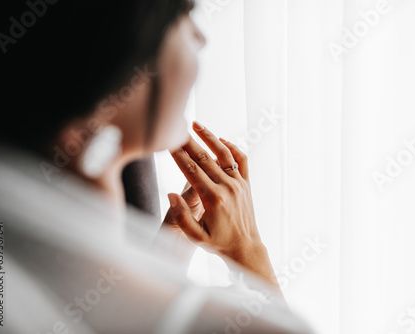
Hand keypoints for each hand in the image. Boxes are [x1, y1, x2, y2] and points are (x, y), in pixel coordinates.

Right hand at [168, 121, 278, 288]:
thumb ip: (182, 216)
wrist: (245, 247)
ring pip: (223, 154)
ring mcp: (239, 184)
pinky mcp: (246, 184)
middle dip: (188, 141)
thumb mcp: (196, 237)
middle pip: (204, 158)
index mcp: (213, 199)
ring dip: (210, 137)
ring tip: (196, 125)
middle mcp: (227, 187)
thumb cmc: (218, 243)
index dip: (178, 155)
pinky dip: (232, 147)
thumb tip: (171, 194)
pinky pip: (241, 160)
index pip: (191, 170)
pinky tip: (221, 140)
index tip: (167, 142)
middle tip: (177, 128)